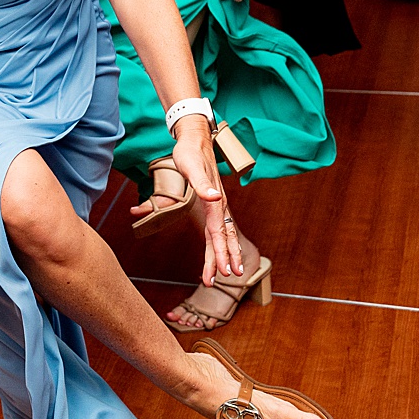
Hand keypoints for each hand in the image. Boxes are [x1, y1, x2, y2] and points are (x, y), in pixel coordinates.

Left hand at [168, 120, 235, 283]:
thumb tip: (214, 198)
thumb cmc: (190, 153)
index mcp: (214, 201)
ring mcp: (217, 205)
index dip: (219, 252)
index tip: (223, 270)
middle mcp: (219, 205)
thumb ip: (202, 184)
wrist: (195, 139)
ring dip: (224, 253)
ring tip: (228, 273)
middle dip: (225, 258)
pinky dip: (219, 242)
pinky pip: (217, 228)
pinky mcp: (212, 203)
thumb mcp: (191, 167)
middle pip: (223, 237)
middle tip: (227, 278)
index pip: (217, 231)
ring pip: (223, 234)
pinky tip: (219, 252)